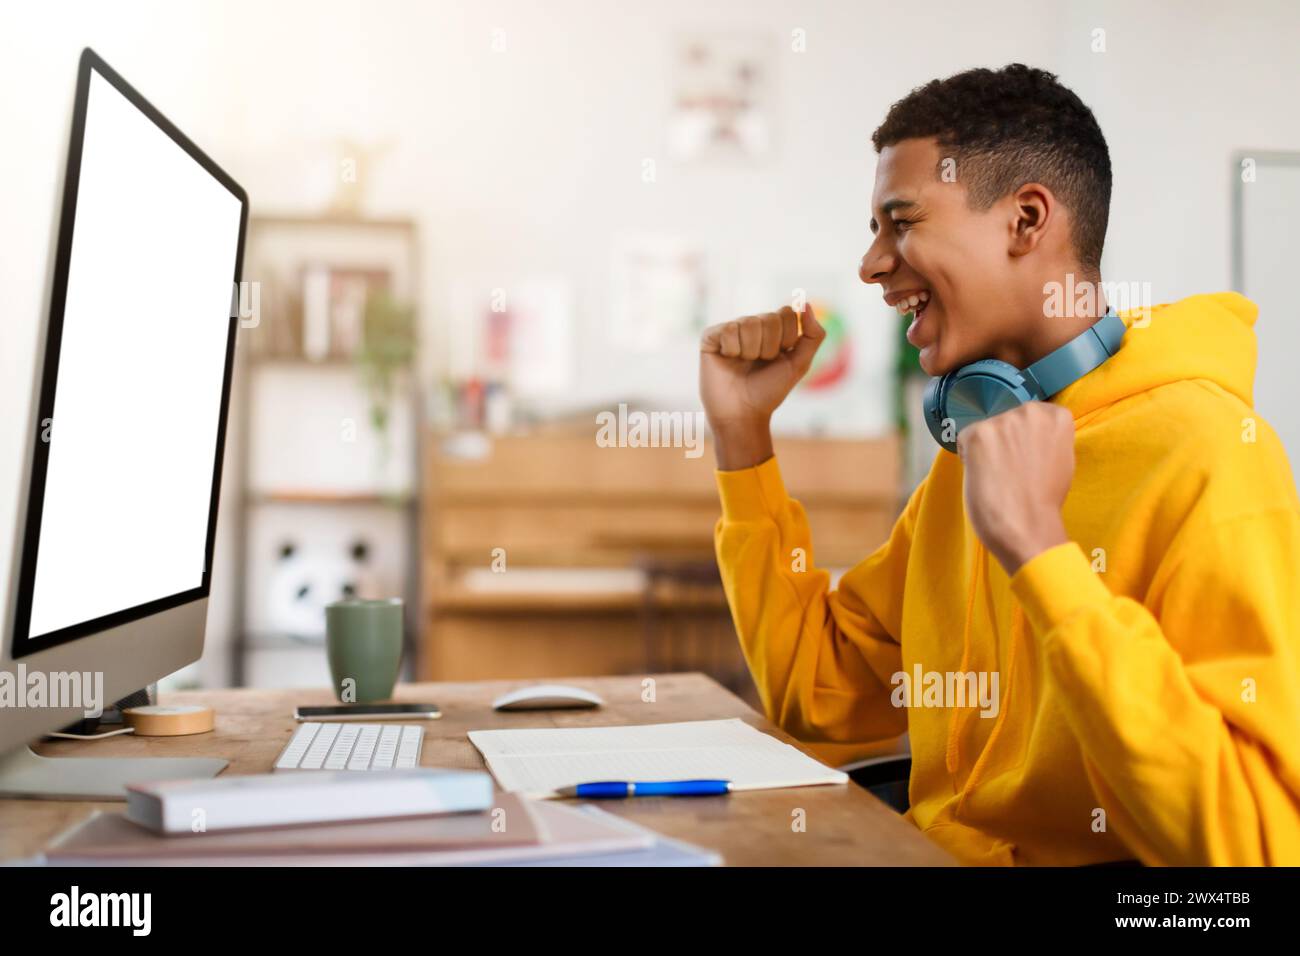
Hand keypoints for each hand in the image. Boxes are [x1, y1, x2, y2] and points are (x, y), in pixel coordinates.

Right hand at [699, 305, 824, 468]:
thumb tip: (806, 303)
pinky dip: (733, 350)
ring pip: (748, 323)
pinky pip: (728, 330)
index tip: (780, 357)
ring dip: (751, 351)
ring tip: (743, 363)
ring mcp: (731, 330)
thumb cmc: (769, 390)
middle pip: (769, 318)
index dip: (787, 338)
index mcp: (772, 329)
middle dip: (769, 347)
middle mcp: (751, 325)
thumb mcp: (799, 364)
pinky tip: (728, 360)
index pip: (787, 313)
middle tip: (760, 363)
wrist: (742, 413)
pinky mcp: (711, 337)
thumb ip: (813, 335)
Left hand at [956, 401, 1073, 574]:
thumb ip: (1045, 438)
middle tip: (1013, 472)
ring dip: (985, 451)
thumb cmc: (1043, 501)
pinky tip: (984, 476)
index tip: (1028, 460)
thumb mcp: (1059, 458)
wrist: (1028, 526)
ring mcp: (1003, 421)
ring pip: (984, 431)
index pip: (1029, 417)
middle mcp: (1031, 411)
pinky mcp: (977, 433)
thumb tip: (1025, 433)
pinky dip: (968, 458)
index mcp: (1056, 416)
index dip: (1023, 441)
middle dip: (1004, 443)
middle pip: (1005, 421)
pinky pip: (963, 440)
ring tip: (1000, 477)